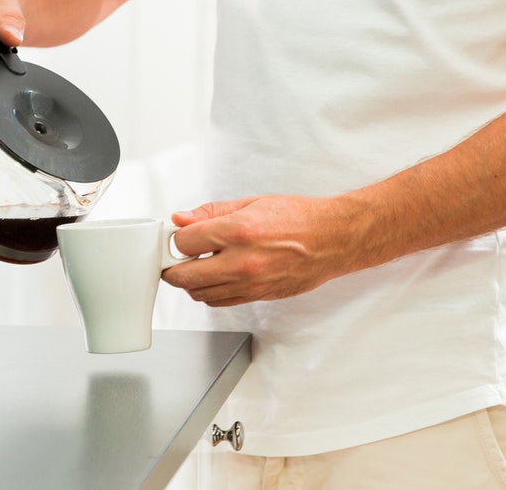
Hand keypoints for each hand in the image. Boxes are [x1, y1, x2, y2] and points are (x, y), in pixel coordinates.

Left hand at [161, 195, 373, 305]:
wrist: (332, 240)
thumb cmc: (297, 218)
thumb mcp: (250, 203)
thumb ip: (210, 212)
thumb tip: (180, 219)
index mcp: (238, 231)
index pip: (184, 243)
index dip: (177, 239)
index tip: (180, 236)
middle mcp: (242, 262)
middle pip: (184, 276)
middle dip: (172, 267)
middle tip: (175, 258)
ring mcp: (250, 284)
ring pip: (199, 294)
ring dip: (190, 282)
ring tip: (198, 265)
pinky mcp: (257, 296)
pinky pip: (219, 302)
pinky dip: (209, 292)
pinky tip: (215, 276)